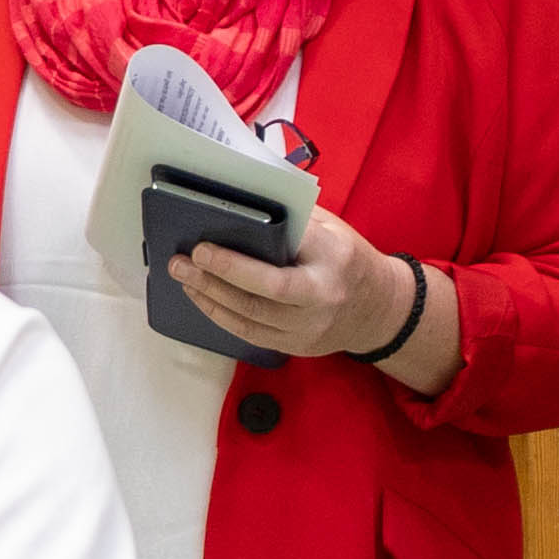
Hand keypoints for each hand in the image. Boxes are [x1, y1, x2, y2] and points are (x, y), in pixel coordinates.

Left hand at [168, 206, 434, 372]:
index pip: (279, 267)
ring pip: (249, 320)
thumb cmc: (347, 256)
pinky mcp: (296, 347)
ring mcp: (308, 330)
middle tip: (180, 262)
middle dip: (213, 280)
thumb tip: (239, 211)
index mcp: (332, 262)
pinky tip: (203, 298)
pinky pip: (251, 335)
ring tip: (183, 278)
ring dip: (210, 298)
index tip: (202, 247)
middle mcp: (321, 300)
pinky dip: (222, 316)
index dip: (236, 263)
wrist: (378, 308)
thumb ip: (293, 222)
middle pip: (258, 297)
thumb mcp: (331, 228)